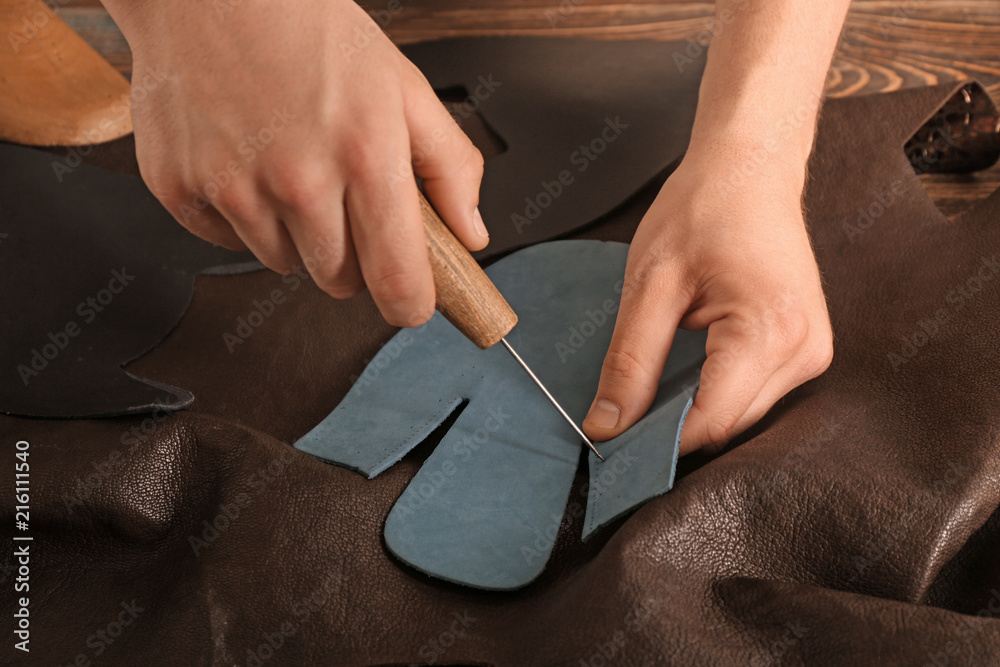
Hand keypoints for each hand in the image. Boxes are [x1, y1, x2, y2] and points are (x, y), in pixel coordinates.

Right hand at [106, 0, 487, 325]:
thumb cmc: (309, 29)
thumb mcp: (402, 86)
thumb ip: (448, 166)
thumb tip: (471, 234)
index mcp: (366, 156)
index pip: (397, 281)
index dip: (411, 303)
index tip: (412, 301)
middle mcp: (298, 181)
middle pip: (339, 281)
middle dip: (352, 255)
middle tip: (343, 197)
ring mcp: (232, 188)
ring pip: (283, 263)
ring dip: (295, 235)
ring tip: (289, 166)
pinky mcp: (180, 188)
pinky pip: (226, 241)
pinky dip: (241, 216)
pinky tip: (246, 160)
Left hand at [582, 148, 833, 453]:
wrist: (751, 166)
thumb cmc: (703, 208)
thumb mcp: (650, 284)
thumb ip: (629, 361)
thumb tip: (607, 426)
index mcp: (770, 331)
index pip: (710, 422)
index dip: (656, 442)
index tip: (612, 444)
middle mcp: (805, 351)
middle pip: (728, 426)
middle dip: (672, 429)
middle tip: (620, 416)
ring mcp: (813, 352)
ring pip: (742, 416)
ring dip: (694, 411)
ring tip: (653, 384)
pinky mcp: (807, 349)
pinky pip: (754, 394)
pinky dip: (715, 392)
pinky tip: (686, 370)